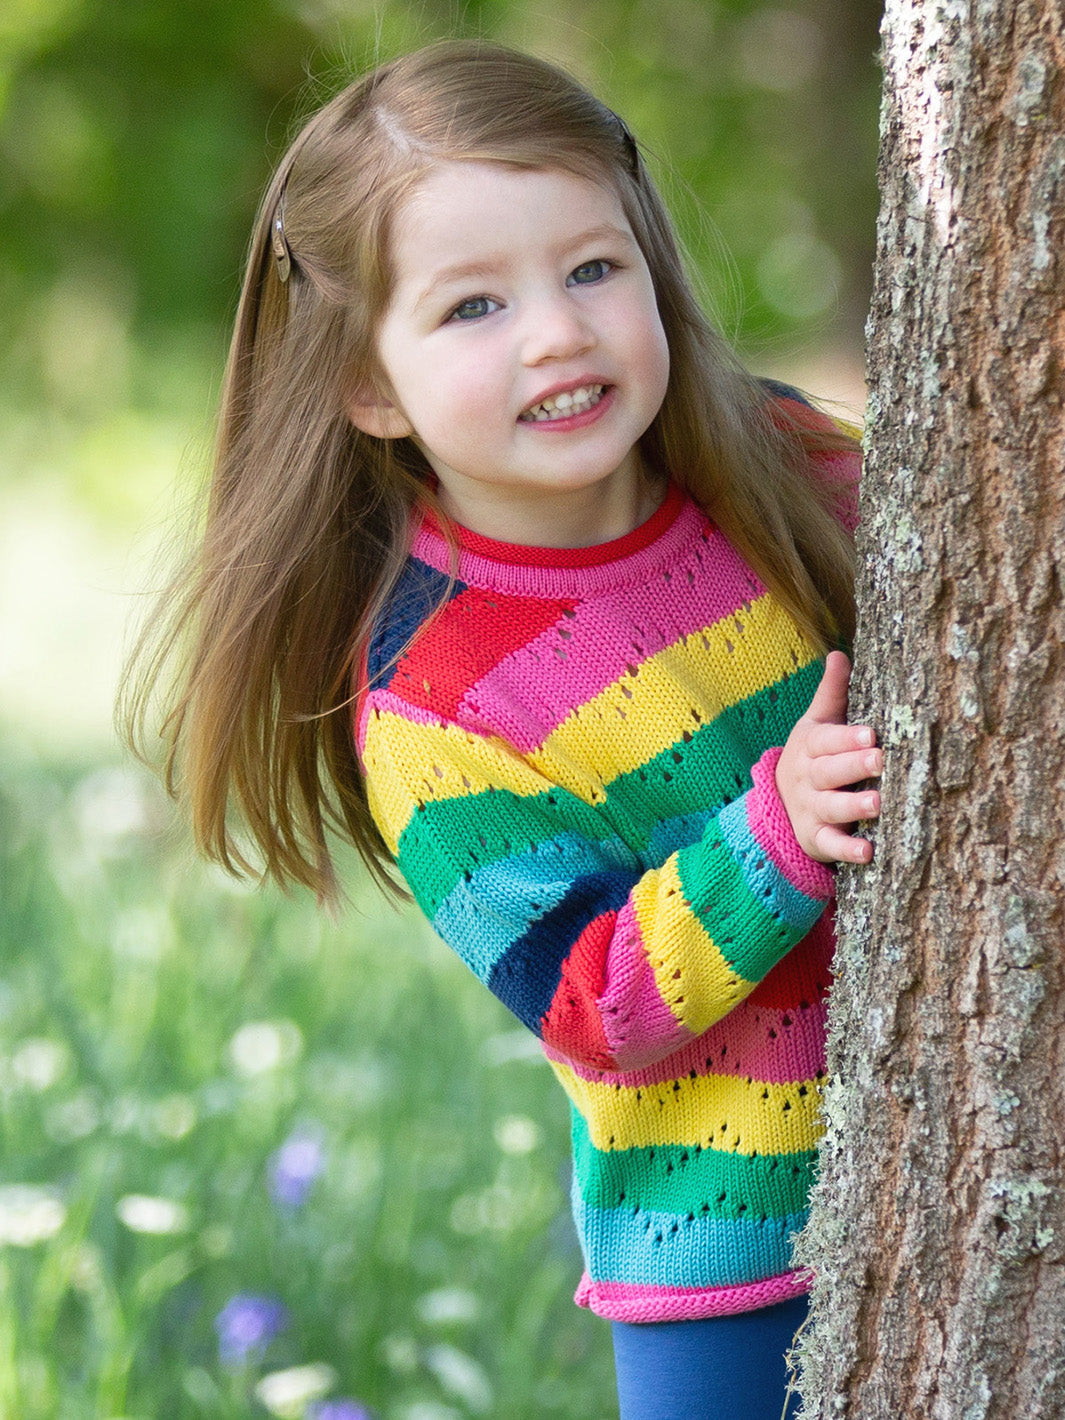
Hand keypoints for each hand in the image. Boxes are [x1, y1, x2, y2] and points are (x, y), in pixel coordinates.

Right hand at [775, 651, 881, 863]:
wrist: (779, 804)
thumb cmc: (813, 757)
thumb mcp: (815, 725)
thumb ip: (831, 693)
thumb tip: (839, 654)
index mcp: (810, 747)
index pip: (826, 741)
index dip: (847, 738)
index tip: (871, 734)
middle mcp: (808, 778)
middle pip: (829, 771)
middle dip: (854, 766)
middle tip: (880, 760)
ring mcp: (811, 809)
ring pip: (831, 807)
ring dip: (854, 806)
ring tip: (879, 803)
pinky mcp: (816, 839)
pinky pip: (830, 845)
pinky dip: (847, 850)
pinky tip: (868, 852)